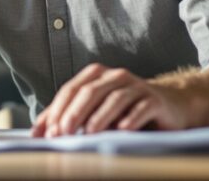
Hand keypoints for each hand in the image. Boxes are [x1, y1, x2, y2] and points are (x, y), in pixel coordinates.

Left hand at [31, 64, 188, 136]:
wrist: (170, 105)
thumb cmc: (126, 110)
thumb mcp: (95, 111)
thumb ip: (67, 117)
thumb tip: (38, 133)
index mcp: (97, 75)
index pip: (71, 89)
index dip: (58, 109)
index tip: (48, 132)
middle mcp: (115, 76)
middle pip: (90, 91)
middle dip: (74, 113)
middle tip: (63, 133)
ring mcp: (136, 85)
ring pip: (114, 98)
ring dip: (100, 117)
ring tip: (89, 133)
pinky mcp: (155, 99)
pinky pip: (141, 107)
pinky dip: (130, 119)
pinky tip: (121, 131)